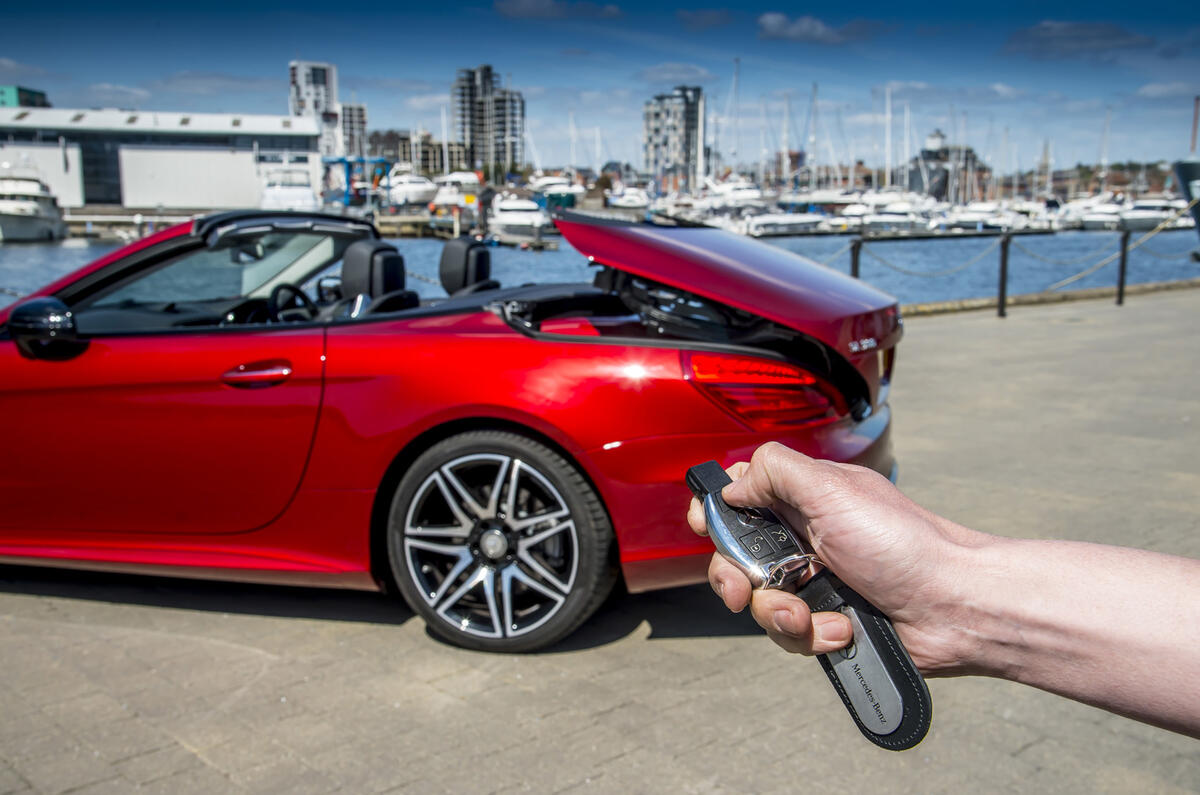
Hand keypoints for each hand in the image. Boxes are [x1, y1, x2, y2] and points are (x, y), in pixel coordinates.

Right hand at [687, 442, 984, 674]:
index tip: (707, 526)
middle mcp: (803, 539)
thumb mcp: (832, 489)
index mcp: (802, 499)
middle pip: (734, 557)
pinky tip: (841, 628)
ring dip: (778, 612)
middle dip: (732, 576)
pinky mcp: (825, 623)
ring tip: (808, 613)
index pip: (738, 496)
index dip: (714, 511)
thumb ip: (774, 472)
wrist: (953, 607)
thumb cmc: (903, 544)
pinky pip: (790, 636)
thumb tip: (732, 484)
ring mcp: (814, 583)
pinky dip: (813, 635)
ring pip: (758, 603)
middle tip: (743, 587)